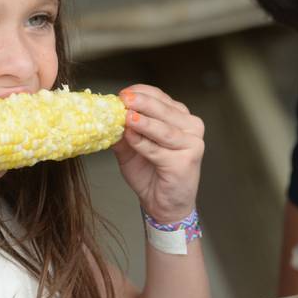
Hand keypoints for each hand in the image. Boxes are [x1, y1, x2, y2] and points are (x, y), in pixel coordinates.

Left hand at [111, 85, 204, 222]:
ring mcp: (191, 144)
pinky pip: (159, 150)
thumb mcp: (130, 147)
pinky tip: (131, 138)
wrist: (162, 204)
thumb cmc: (149, 172)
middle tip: (124, 99)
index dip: (140, 93)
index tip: (122, 94)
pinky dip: (143, 144)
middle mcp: (190, 127)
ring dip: (144, 123)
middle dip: (142, 103)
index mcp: (179, 117)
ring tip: (127, 117)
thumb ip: (122, 131)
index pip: (160, 98)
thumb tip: (106, 116)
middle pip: (164, 110)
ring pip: (164, 129)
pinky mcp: (186, 162)